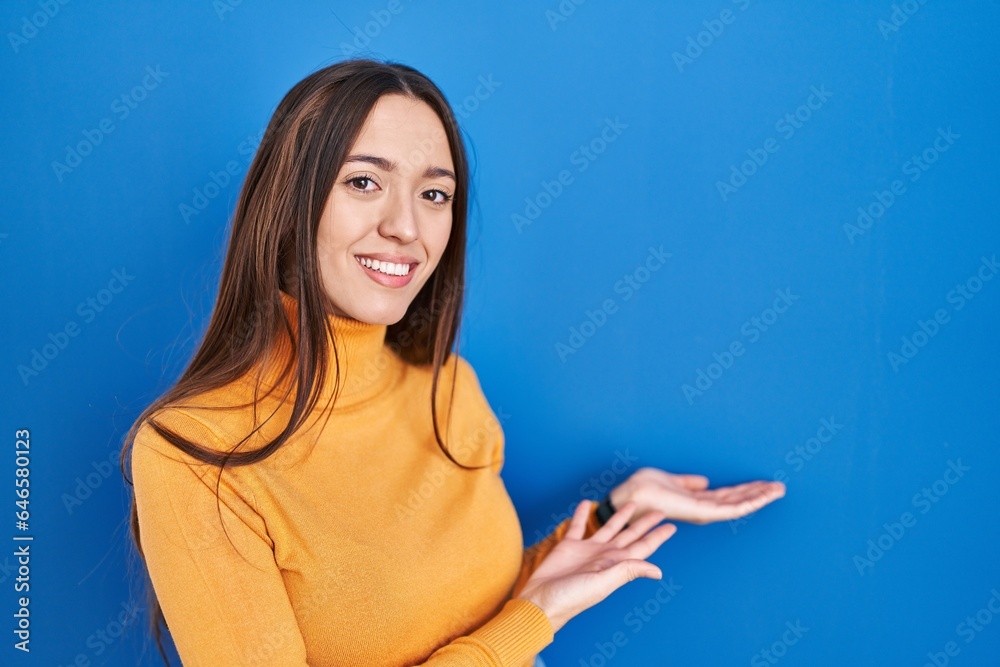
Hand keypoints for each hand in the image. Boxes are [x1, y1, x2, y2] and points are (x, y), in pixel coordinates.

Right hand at [515, 499, 675, 633]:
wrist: (542, 601)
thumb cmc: (573, 597)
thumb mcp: (603, 583)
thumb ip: (627, 571)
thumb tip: (658, 570)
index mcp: (616, 564)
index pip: (642, 547)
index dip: (657, 537)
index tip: (671, 526)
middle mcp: (604, 555)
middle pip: (629, 535)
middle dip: (644, 523)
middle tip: (660, 511)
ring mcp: (587, 550)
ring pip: (608, 527)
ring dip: (619, 516)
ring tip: (630, 504)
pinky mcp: (568, 546)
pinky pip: (577, 525)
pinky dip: (581, 513)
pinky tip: (585, 503)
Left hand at [609, 467, 784, 524]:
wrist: (628, 497)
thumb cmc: (642, 490)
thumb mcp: (669, 481)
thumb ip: (687, 483)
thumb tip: (704, 481)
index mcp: (696, 501)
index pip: (727, 496)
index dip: (746, 490)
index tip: (764, 484)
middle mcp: (702, 508)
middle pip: (737, 501)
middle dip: (759, 494)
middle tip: (781, 488)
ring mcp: (703, 511)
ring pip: (739, 505)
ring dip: (759, 497)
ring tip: (778, 490)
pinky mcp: (701, 511)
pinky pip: (730, 508)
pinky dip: (749, 502)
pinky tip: (763, 496)